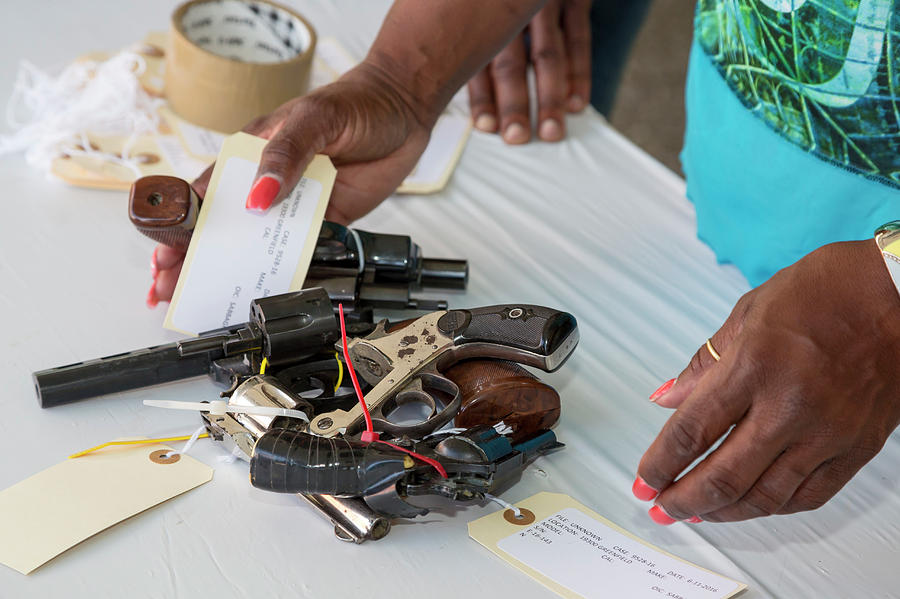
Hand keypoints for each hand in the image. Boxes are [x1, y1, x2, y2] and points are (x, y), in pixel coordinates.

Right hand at [147, 64, 430, 305]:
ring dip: (235, 271)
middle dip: (196, 259)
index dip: (183, 225)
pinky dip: (283, 271)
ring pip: (260, 244)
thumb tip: (258, 197)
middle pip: (227, 227)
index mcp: (250, 154)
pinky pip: (302, 251)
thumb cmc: (355, 102)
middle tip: (169, 288)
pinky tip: (264, 291)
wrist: (404, 110)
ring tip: (209, 299)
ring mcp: (295, 205)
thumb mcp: (313, 120)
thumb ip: (284, 155)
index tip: (165, 252)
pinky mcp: (326, 221)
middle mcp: (268, 183)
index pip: (208, 194)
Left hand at [467, 0, 591, 143]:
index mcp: (480, 16)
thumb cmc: (497, 4)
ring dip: (549, 97)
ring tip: (551, 132)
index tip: (486, 127)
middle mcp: (508, 7)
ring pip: (546, 54)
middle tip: (516, 138)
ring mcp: (542, 1)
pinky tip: (576, 104)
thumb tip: (463, 96)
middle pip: (509, 60)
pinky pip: (578, 37)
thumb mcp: (480, 16)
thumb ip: (474, 45)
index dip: (481, 95)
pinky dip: (578, 73)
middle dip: (513, 103)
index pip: (477, 59)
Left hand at [634, 240, 899, 523]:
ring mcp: (826, 432)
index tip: (644, 478)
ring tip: (698, 512)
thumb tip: (667, 399)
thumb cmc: (827, 291)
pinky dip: (773, 507)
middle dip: (683, 499)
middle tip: (661, 506)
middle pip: (723, 475)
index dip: (660, 463)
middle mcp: (790, 406)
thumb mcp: (748, 312)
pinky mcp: (856, 448)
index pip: (692, 431)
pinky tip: (751, 504)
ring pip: (765, 496)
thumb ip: (705, 363)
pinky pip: (809, 495)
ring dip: (723, 512)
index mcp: (754, 366)